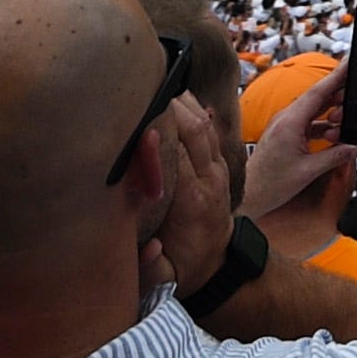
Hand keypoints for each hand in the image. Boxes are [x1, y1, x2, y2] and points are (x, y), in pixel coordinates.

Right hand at [146, 92, 234, 295]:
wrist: (220, 267)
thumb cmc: (182, 269)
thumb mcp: (163, 280)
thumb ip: (151, 268)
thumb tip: (150, 248)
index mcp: (193, 203)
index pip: (178, 159)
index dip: (158, 138)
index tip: (136, 120)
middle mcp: (209, 179)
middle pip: (193, 131)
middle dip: (169, 106)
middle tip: (139, 84)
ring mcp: (217, 169)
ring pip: (203, 123)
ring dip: (181, 100)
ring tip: (153, 77)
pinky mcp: (219, 164)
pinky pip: (207, 127)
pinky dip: (191, 107)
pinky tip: (173, 90)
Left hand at [242, 70, 349, 218]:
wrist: (249, 197)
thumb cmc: (270, 185)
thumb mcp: (309, 170)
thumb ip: (337, 155)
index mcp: (290, 122)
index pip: (318, 91)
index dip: (337, 75)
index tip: (352, 62)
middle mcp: (286, 118)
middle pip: (318, 96)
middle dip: (340, 92)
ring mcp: (285, 124)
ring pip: (315, 109)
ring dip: (333, 110)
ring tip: (351, 114)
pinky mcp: (286, 133)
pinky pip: (310, 121)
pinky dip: (325, 123)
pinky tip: (337, 131)